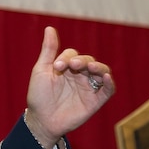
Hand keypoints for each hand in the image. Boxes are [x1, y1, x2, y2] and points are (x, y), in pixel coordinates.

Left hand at [25, 26, 114, 148]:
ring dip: (98, 67)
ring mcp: (89, 88)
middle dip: (82, 60)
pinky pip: (108, 90)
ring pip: (101, 72)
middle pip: (89, 61)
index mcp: (67, 68)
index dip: (67, 57)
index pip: (73, 55)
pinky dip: (109, 82)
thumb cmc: (39, 96)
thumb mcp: (42, 70)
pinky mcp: (96, 101)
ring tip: (91, 67)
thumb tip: (49, 28)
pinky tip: (105, 77)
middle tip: (72, 65)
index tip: (57, 67)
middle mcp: (80, 76)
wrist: (41, 120)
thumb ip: (48, 50)